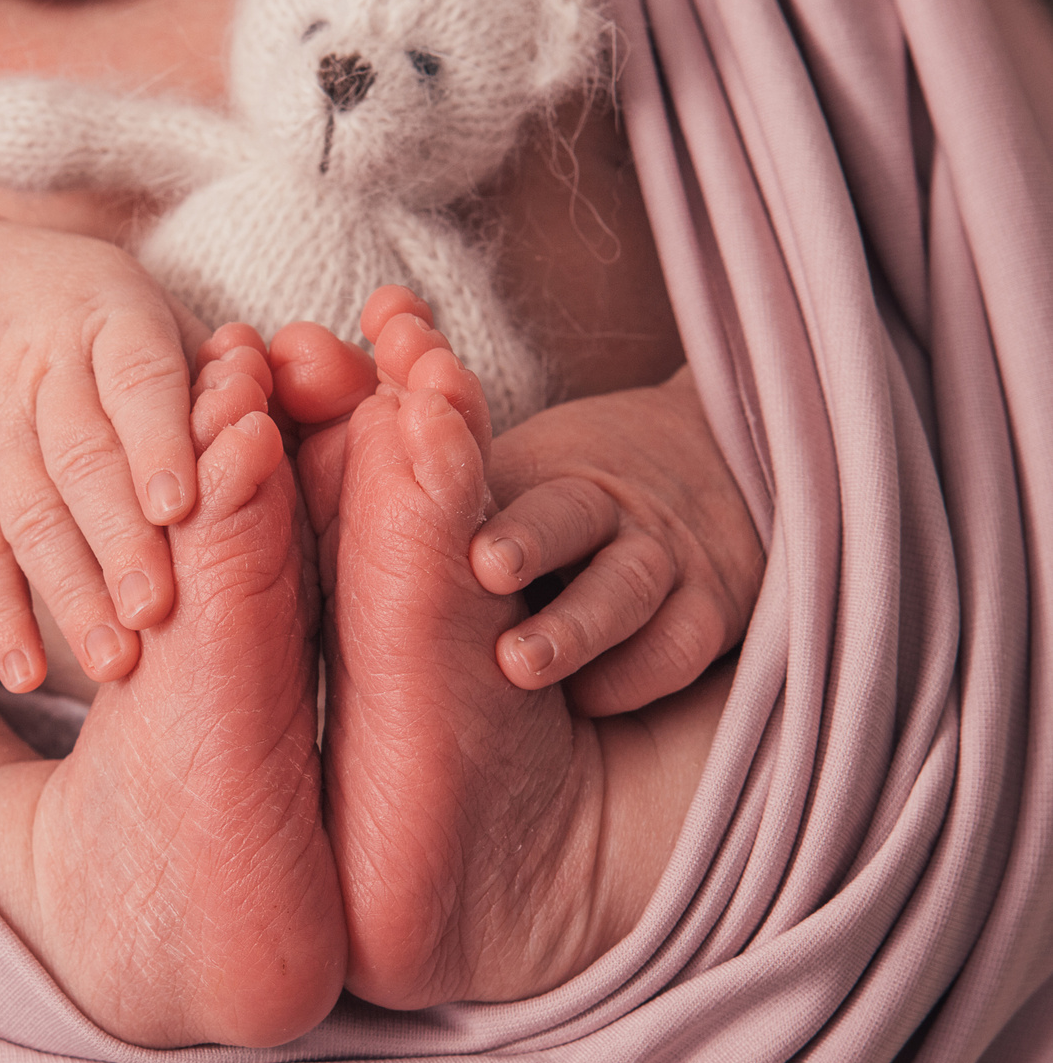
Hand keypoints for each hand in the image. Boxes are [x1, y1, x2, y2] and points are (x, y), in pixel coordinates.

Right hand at [0, 204, 202, 693]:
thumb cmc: (86, 319)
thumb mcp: (149, 312)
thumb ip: (219, 374)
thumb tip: (280, 435)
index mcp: (113, 317)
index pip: (139, 381)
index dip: (158, 442)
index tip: (180, 509)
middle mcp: (43, 365)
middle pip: (81, 459)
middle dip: (118, 538)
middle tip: (155, 611)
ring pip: (29, 512)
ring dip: (69, 591)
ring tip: (111, 661)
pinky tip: (23, 671)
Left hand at [472, 366, 763, 714]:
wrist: (720, 459)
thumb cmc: (572, 490)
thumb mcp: (512, 464)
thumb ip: (441, 466)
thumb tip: (343, 364)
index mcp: (533, 468)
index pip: (494, 472)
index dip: (472, 486)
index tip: (440, 513)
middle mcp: (598, 504)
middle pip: (564, 511)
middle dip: (527, 538)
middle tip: (485, 567)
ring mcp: (661, 555)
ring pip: (622, 589)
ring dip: (574, 625)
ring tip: (520, 662)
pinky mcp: (711, 606)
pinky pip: (674, 646)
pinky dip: (632, 675)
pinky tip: (588, 698)